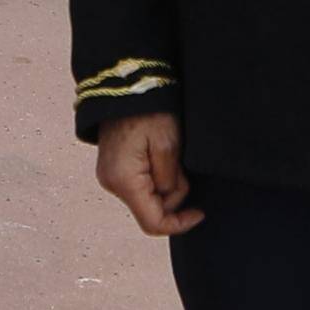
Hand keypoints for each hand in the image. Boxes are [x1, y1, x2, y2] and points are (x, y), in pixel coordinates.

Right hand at [94, 111, 201, 236]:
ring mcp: (110, 176)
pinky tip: (160, 157)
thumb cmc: (148, 111)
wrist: (125, 86)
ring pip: (147, 198)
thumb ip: (170, 180)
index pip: (153, 222)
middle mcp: (112, 184)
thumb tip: (169, 197)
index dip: (179, 224)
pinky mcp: (114, 169)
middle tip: (183, 167)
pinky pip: (139, 185)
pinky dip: (155, 178)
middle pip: (151, 211)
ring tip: (171, 155)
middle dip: (173, 196)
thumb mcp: (168, 146)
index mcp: (125, 181)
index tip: (199, 213)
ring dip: (165, 185)